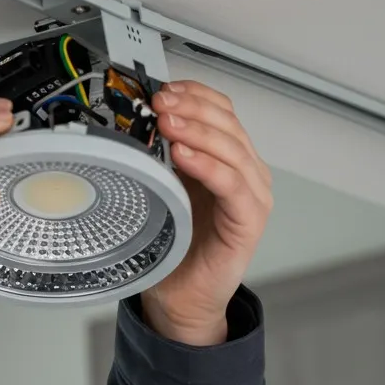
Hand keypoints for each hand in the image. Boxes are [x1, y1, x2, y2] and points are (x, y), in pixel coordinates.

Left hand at [144, 81, 272, 345]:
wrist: (179, 296)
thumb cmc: (171, 243)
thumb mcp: (160, 187)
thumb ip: (158, 156)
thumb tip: (133, 120)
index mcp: (226, 158)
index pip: (221, 110)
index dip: (194, 94)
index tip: (162, 89)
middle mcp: (245, 173)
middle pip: (228, 124)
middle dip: (192, 108)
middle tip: (161, 104)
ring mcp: (251, 196)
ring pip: (233, 149)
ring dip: (198, 132)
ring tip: (168, 124)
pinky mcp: (248, 222)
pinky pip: (234, 186)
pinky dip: (210, 167)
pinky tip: (185, 156)